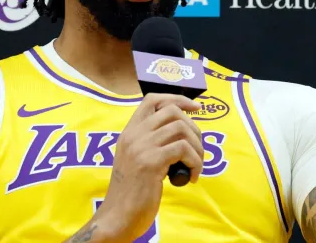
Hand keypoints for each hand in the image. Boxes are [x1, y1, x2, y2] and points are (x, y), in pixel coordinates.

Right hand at [93, 93, 203, 241]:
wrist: (118, 216)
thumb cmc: (132, 192)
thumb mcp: (136, 159)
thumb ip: (151, 142)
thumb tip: (182, 131)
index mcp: (129, 132)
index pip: (152, 99)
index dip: (178, 99)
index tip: (196, 108)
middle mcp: (133, 135)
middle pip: (172, 111)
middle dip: (194, 128)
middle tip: (197, 150)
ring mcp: (141, 147)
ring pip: (181, 129)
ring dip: (197, 148)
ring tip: (195, 166)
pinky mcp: (151, 162)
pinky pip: (184, 150)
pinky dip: (195, 163)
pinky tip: (191, 177)